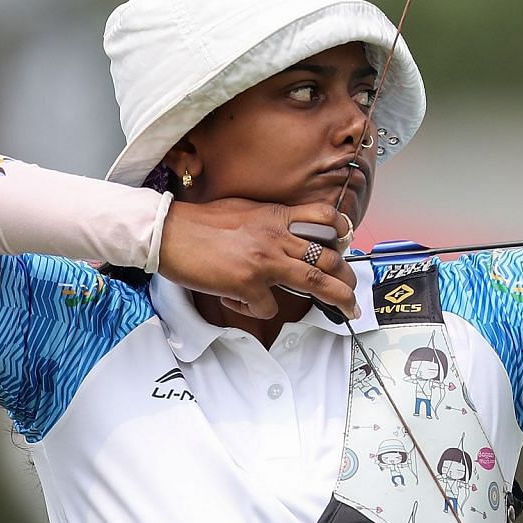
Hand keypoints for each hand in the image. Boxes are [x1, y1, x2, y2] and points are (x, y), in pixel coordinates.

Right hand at [158, 198, 359, 320]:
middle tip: (353, 289)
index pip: (323, 217)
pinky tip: (237, 301)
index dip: (341, 231)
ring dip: (337, 298)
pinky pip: (268, 307)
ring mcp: (265, 261)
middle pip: (327, 257)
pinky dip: (256, 309)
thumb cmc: (200, 223)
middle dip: (347, 276)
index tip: (346, 243)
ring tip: (347, 309)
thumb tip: (284, 235)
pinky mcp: (248, 284)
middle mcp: (277, 237)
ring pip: (315, 282)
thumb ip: (269, 223)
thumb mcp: (245, 212)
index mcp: (276, 216)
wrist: (169, 233)